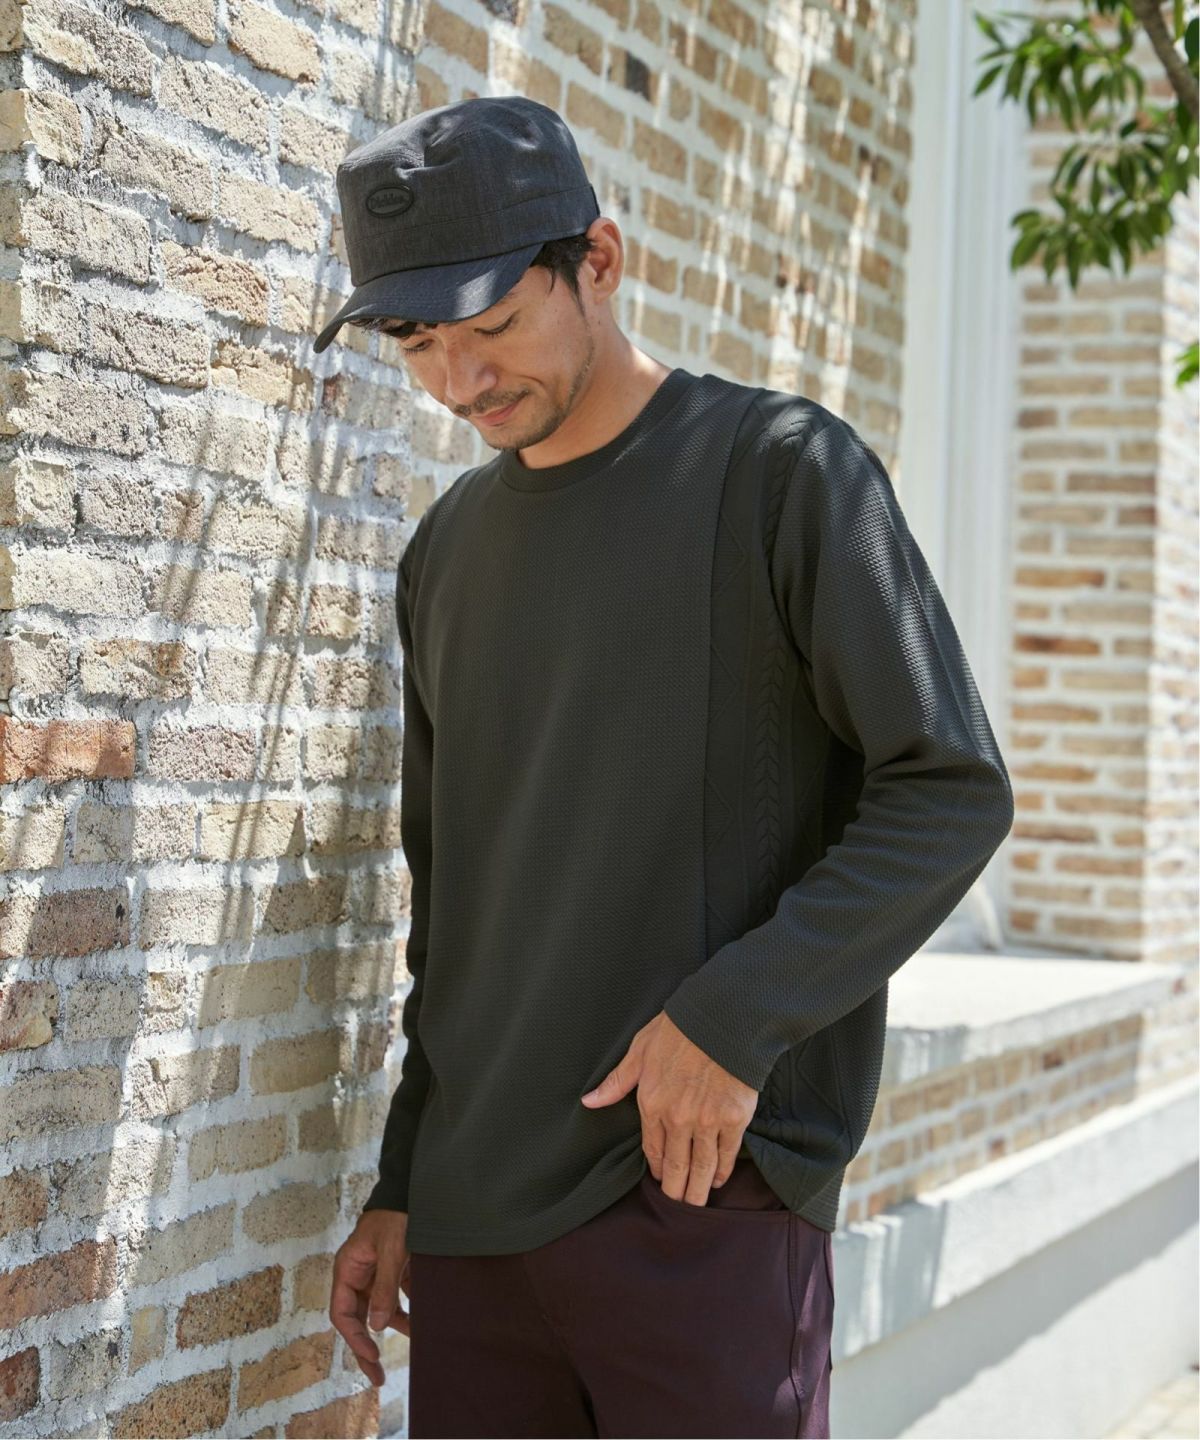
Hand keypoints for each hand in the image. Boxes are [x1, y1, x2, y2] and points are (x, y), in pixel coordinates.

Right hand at [330, 1209, 411, 1387]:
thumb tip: (375, 1326)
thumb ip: (384, 1287)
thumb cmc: (397, 1215)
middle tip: (378, 1377)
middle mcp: (357, 1274)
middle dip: (367, 1346)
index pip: (342, 1313)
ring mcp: (375, 1272)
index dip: (354, 1338)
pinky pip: (395, 1297)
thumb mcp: (391, 1250)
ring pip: (378, 1310)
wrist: (413, 1190)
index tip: (371, 1355)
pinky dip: (406, 1310)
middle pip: (357, 1317)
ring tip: (411, 1347)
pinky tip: (420, 1323)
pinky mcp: (393, 1269)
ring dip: (392, 1328)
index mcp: (348, 1268)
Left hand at [580, 1010, 757, 1206]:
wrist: (722, 1018)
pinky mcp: (734, 1119)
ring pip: (701, 1167)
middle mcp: (678, 1118)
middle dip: (676, 1192)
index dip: (656, 1169)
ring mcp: (707, 1121)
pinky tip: (718, 1179)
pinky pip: (726, 1154)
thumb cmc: (679, 1029)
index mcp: (652, 1103)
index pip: (652, 1149)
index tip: (659, 1180)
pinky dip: (722, 1170)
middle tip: (677, 1208)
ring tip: (696, 1205)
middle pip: (676, 1166)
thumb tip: (589, 1101)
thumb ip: (617, 1081)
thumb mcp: (640, 1050)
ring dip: (698, 1190)